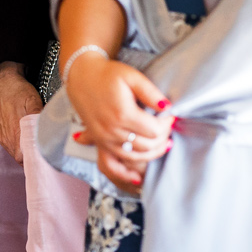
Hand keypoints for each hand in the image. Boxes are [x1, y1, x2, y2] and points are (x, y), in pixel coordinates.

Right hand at [0, 63, 43, 162]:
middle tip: (48, 155)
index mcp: (15, 133)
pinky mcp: (3, 135)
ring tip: (41, 147)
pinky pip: (14, 147)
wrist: (4, 83)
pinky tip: (31, 140)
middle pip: (22, 159)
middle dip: (35, 158)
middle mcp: (8, 139)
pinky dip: (23, 147)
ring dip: (28, 153)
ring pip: (18, 154)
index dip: (36, 160)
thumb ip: (39, 117)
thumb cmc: (18, 91)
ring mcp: (4, 138)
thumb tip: (49, 130)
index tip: (47, 159)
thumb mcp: (33, 101)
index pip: (24, 158)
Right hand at [65, 51, 170, 193]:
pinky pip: (112, 166)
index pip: (155, 130)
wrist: (81, 78)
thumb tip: (167, 107)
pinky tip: (139, 177)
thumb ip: (151, 92)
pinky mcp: (99, 143)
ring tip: (164, 143)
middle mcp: (112, 130)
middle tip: (167, 127)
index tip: (170, 115)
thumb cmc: (108, 75)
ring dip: (153, 153)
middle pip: (148, 145)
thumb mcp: (132, 76)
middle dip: (163, 138)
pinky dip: (126, 173)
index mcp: (122, 113)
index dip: (167, 124)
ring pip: (135, 157)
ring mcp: (104, 139)